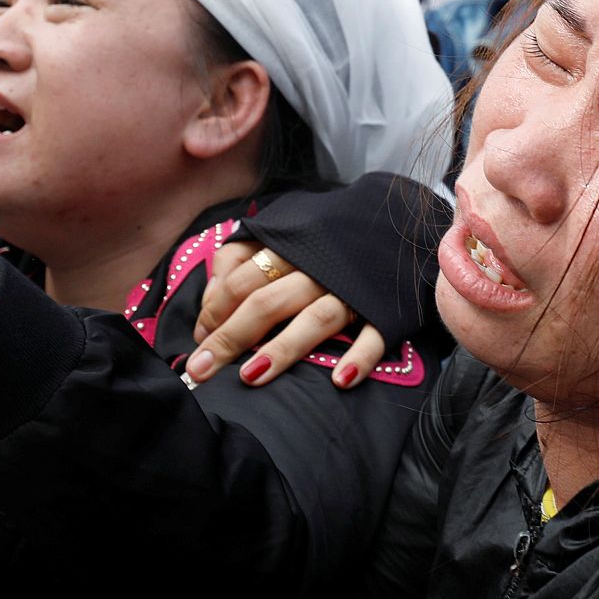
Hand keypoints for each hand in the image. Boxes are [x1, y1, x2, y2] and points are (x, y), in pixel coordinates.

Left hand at [188, 244, 386, 388]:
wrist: (397, 217)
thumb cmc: (325, 233)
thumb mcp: (281, 228)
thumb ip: (241, 256)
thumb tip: (213, 299)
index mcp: (290, 243)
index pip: (241, 279)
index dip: (215, 310)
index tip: (200, 338)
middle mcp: (319, 265)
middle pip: (268, 301)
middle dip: (231, 337)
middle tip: (202, 370)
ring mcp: (354, 288)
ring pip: (315, 318)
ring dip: (283, 349)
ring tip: (251, 377)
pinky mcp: (386, 307)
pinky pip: (375, 335)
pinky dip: (360, 357)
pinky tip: (340, 380)